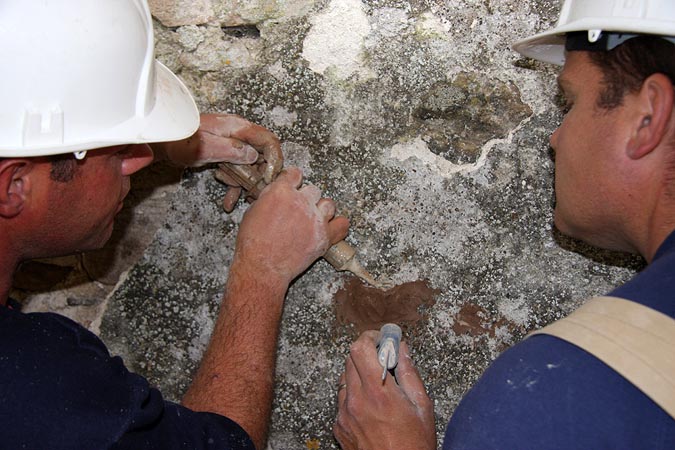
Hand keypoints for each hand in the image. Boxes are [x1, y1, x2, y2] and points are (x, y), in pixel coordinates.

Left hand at [153, 114, 283, 210]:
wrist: (162, 142)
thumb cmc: (179, 140)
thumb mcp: (206, 147)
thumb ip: (231, 150)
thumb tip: (254, 156)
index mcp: (237, 127)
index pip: (268, 140)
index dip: (274, 159)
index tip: (268, 177)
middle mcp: (238, 134)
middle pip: (262, 154)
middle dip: (259, 175)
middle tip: (253, 192)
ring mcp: (232, 144)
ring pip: (250, 165)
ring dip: (244, 183)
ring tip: (233, 196)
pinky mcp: (225, 154)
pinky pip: (236, 170)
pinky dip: (234, 184)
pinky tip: (228, 201)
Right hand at [231, 167, 349, 285]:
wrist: (262, 267)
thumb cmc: (253, 244)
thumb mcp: (252, 213)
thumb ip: (268, 199)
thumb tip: (274, 196)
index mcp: (281, 191)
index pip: (295, 174)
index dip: (294, 180)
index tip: (294, 184)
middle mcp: (301, 201)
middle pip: (313, 189)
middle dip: (306, 198)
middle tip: (299, 209)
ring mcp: (315, 218)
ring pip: (329, 204)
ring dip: (322, 210)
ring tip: (314, 219)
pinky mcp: (325, 236)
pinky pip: (342, 225)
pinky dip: (338, 226)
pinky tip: (332, 228)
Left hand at [334, 331, 435, 449]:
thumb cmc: (414, 444)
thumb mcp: (422, 405)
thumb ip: (409, 371)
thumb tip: (401, 347)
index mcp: (378, 392)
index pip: (360, 348)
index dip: (370, 338)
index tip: (381, 339)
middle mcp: (356, 400)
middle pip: (350, 358)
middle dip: (366, 353)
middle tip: (383, 360)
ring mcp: (344, 414)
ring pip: (345, 378)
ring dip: (359, 374)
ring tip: (378, 388)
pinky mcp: (339, 426)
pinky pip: (342, 400)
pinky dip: (354, 396)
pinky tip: (371, 408)